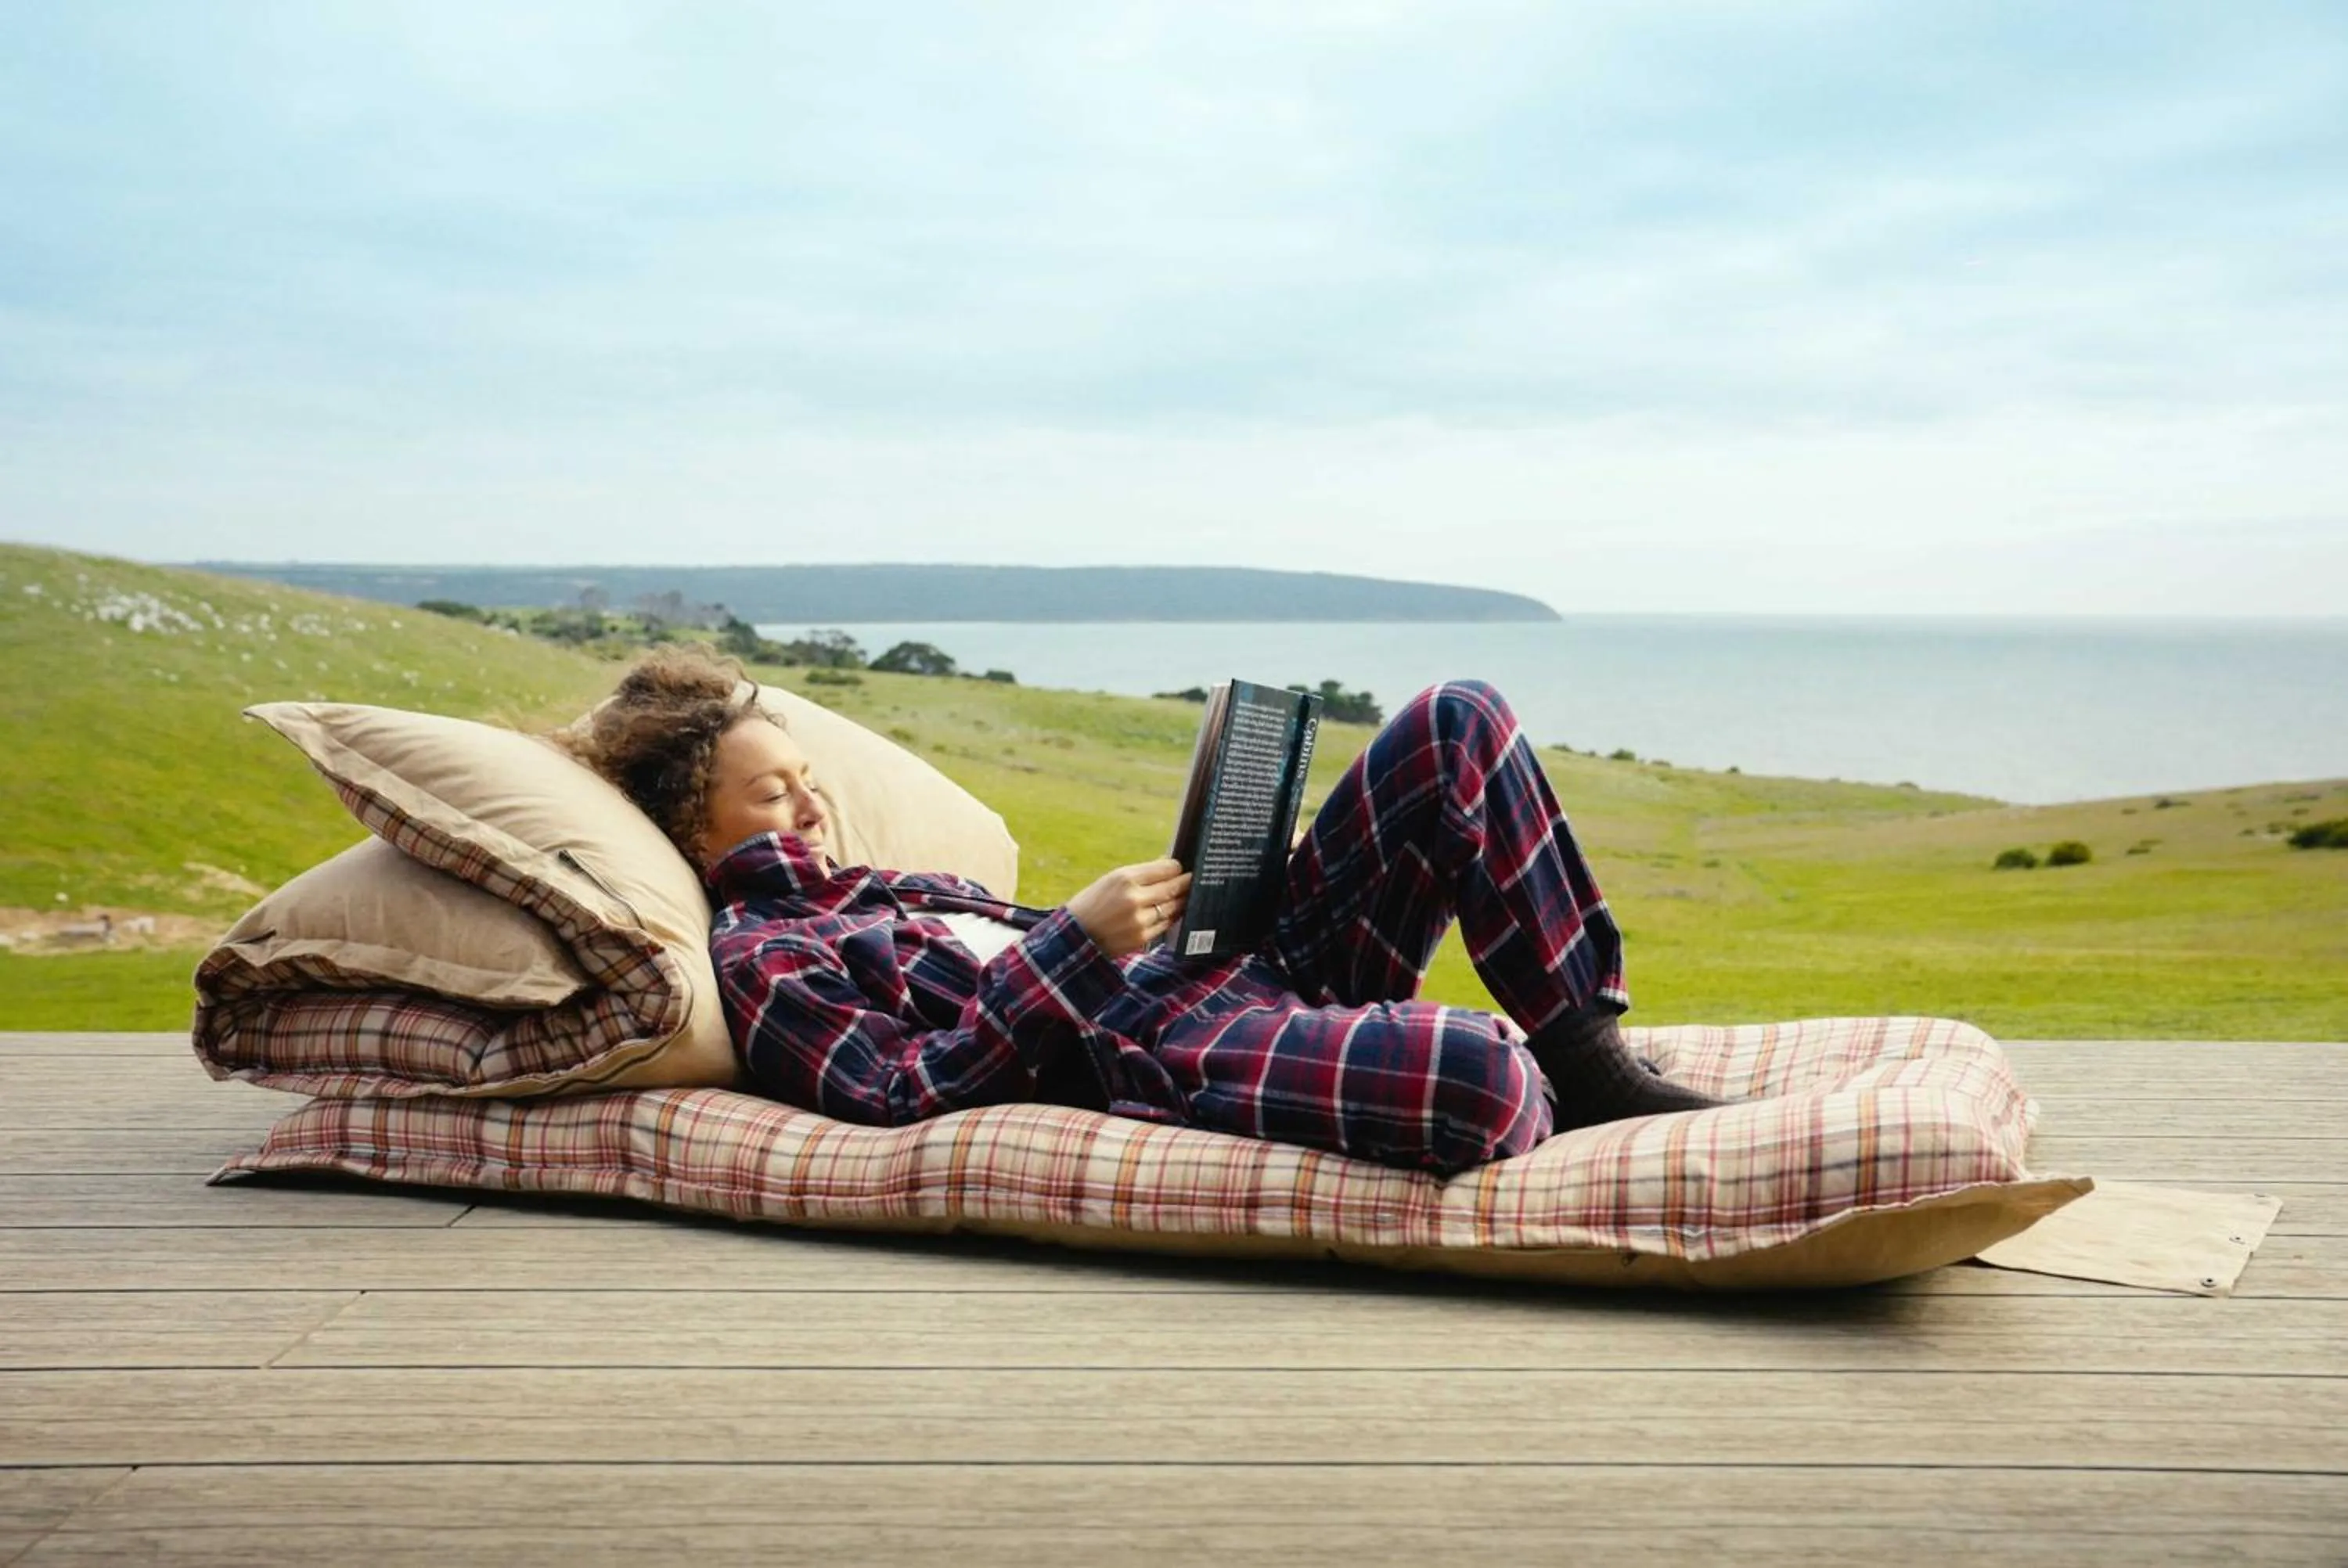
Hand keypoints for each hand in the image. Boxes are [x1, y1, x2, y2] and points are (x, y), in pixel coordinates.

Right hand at [1065, 858, 1191, 958]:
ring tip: (1186, 895)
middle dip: (1186, 882)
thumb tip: (1167, 865)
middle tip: (1194, 879)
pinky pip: (1166, 924)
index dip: (1177, 867)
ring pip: (1173, 907)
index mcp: (1125, 878)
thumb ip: (1140, 874)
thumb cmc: (1092, 903)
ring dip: (1182, 900)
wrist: (1075, 936)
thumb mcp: (1110, 880)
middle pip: (1173, 887)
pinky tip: (1173, 911)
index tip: (1180, 867)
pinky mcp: (1142, 937)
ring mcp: (1140, 920)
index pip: (1165, 868)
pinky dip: (1171, 916)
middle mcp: (1134, 898)